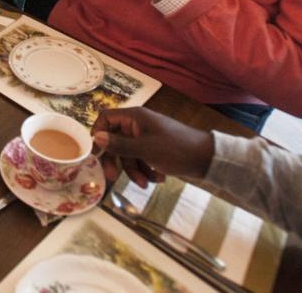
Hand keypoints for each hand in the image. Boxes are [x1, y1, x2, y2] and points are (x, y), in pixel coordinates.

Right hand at [90, 108, 214, 187]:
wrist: (207, 159)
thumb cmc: (175, 149)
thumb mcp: (145, 149)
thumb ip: (119, 145)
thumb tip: (96, 138)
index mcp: (134, 117)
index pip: (106, 119)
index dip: (97, 134)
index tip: (94, 153)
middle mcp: (138, 125)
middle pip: (115, 140)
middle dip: (116, 161)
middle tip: (113, 177)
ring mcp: (147, 137)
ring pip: (129, 154)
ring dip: (135, 170)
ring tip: (146, 184)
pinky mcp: (155, 149)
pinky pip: (141, 159)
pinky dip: (146, 170)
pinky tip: (158, 179)